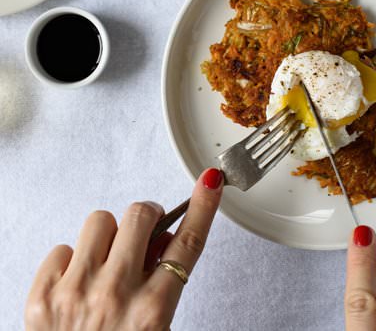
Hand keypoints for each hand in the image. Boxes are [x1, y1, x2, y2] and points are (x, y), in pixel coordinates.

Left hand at [25, 168, 223, 329]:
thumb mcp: (156, 328)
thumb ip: (163, 283)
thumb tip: (160, 239)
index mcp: (152, 310)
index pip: (188, 243)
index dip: (202, 207)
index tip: (209, 183)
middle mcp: (115, 295)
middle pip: (140, 215)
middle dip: (145, 217)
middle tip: (143, 230)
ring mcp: (76, 292)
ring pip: (100, 220)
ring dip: (108, 236)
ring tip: (105, 262)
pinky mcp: (42, 295)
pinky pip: (62, 247)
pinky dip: (72, 260)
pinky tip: (77, 283)